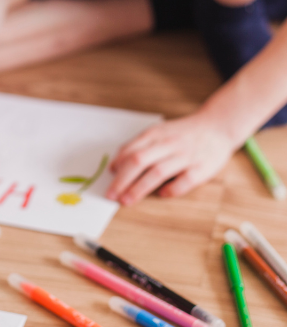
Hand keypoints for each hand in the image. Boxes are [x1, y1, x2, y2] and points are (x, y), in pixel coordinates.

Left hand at [106, 114, 235, 204]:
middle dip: (122, 180)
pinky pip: (184, 181)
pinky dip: (171, 189)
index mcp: (156, 134)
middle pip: (139, 161)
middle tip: (111, 195)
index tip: (108, 177)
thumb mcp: (159, 132)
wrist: (217, 126)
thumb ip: (139, 146)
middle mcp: (168, 143)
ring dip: (139, 188)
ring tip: (127, 200)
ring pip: (157, 172)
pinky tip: (162, 195)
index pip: (131, 150)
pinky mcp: (201, 168)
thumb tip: (116, 165)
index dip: (117, 164)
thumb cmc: (182, 133)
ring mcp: (185, 156)